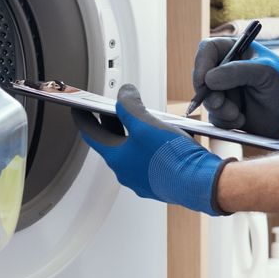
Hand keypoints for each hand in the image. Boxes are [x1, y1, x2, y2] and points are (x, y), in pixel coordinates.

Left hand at [71, 85, 228, 214]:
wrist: (200, 184)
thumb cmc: (172, 158)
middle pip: (113, 142)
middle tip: (113, 108)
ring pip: (133, 151)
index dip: (83, 119)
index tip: (78, 109)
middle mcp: (126, 172)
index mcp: (117, 159)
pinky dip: (150, 146)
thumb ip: (129, 106)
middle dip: (112, 123)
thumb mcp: (145, 123)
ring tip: (144, 119)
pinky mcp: (160, 183)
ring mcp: (143, 180)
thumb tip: (123, 93)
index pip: (92, 135)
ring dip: (134, 134)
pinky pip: (149, 160)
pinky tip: (163, 138)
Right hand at [191, 38, 278, 141]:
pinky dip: (225, 121)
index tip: (202, 81)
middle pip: (201, 77)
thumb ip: (237, 72)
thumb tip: (208, 79)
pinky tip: (242, 120)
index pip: (208, 50)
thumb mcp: (265, 73)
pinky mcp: (226, 111)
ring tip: (238, 115)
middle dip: (209, 93)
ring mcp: (225, 91)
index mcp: (235, 51)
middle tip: (220, 103)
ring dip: (220, 109)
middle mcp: (226, 70)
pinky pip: (214, 117)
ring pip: (206, 100)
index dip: (201, 64)